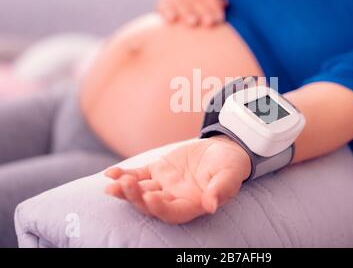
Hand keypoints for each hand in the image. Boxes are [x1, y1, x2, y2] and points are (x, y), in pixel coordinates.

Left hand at [104, 136, 250, 223]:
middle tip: (125, 186)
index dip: (160, 208)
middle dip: (136, 197)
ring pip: (141, 190)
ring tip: (112, 184)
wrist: (222, 151)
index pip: (172, 212)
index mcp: (193, 204)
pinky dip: (124, 174)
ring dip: (125, 189)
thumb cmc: (230, 165)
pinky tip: (110, 173)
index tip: (150, 197)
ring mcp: (164, 185)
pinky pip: (138, 174)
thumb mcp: (231, 174)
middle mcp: (175, 199)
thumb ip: (222, 189)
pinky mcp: (158, 171)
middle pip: (151, 204)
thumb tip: (211, 205)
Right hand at [156, 0, 227, 26]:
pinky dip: (167, 12)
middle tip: (209, 23)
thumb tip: (225, 3)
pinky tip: (172, 20)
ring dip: (186, 12)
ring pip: (180, 1)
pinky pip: (164, 5)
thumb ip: (216, 0)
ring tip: (193, 23)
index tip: (220, 19)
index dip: (214, 6)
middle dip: (203, 11)